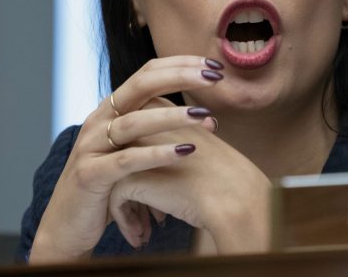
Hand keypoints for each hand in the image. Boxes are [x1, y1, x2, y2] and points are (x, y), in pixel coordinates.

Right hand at [29, 56, 222, 263]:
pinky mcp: (90, 175)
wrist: (68, 225)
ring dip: (172, 116)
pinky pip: (127, 160)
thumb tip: (208, 117)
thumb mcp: (133, 148)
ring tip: (205, 116)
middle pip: (140, 85)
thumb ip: (160, 129)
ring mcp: (91, 146)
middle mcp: (99, 120)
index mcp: (111, 109)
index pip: (147, 73)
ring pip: (134, 122)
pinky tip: (186, 151)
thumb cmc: (110, 185)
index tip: (214, 65)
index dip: (180, 64)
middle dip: (179, 77)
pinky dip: (157, 154)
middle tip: (214, 77)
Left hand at [108, 119, 271, 254]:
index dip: (146, 168)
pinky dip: (126, 220)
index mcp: (162, 109)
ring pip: (116, 181)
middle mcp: (142, 125)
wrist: (231, 194)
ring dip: (128, 209)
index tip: (159, 194)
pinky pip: (116, 200)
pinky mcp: (128, 176)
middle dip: (133, 191)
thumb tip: (172, 150)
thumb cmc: (222, 173)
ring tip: (142, 231)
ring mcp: (132, 150)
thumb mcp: (200, 142)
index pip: (139, 140)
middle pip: (125, 160)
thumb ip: (179, 139)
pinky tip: (141, 236)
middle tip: (146, 217)